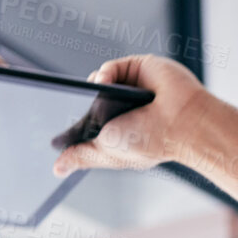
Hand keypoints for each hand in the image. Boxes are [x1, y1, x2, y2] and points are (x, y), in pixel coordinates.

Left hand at [53, 55, 210, 176]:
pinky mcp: (140, 68)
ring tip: (100, 100)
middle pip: (90, 98)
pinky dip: (104, 74)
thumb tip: (57, 169)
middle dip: (79, 102)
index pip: (88, 122)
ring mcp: (133, 88)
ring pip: (99, 80)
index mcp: (118, 130)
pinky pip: (112, 67)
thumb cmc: (151, 142)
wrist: (181, 124)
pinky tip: (105, 83)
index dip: (74, 122)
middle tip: (70, 108)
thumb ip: (81, 155)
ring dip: (92, 87)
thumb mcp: (105, 153)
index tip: (58, 127)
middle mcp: (125, 108)